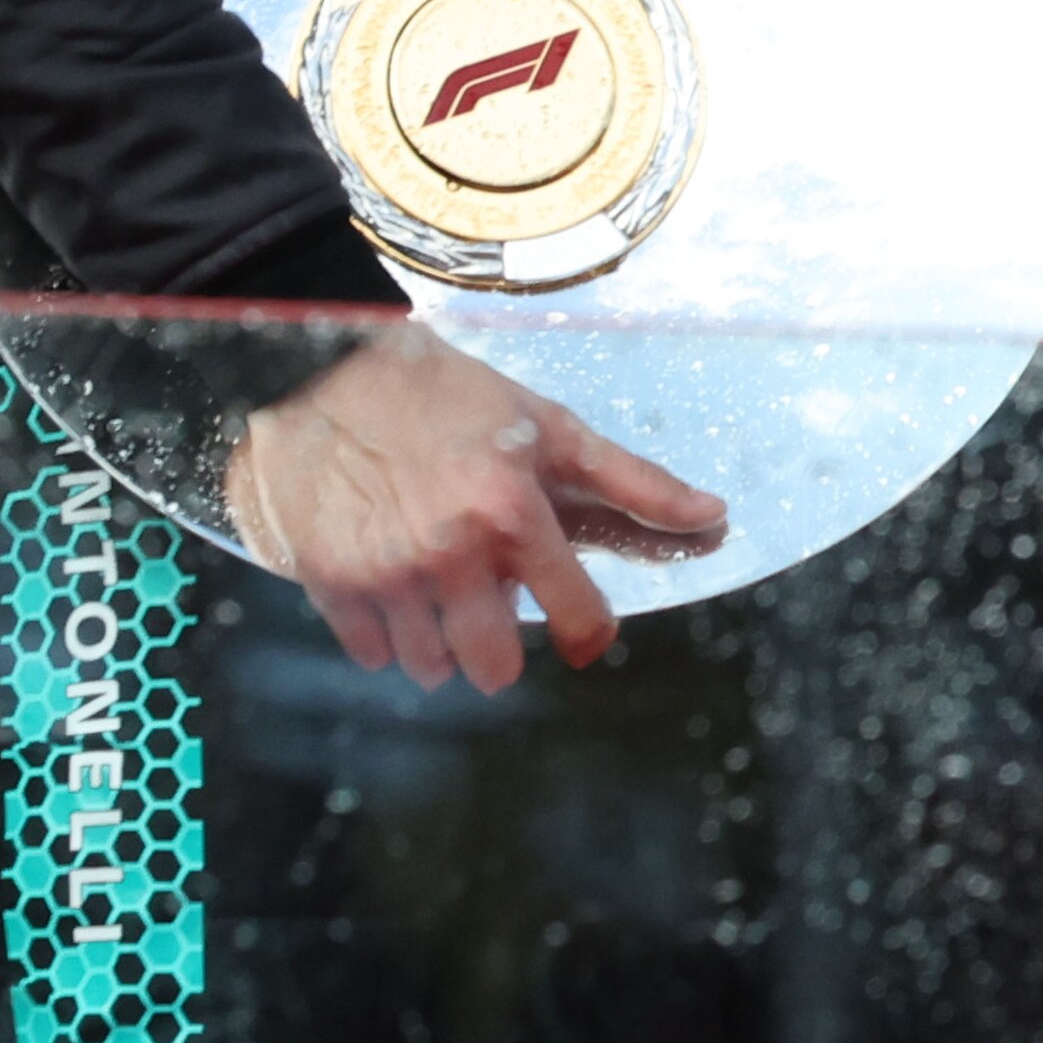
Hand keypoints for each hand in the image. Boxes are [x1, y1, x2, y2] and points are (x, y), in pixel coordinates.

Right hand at [226, 321, 726, 692]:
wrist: (330, 373)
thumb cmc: (452, 397)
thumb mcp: (550, 427)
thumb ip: (632, 481)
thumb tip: (712, 515)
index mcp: (512, 512)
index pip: (576, 619)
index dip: (587, 632)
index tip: (581, 627)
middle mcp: (451, 554)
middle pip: (494, 668)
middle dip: (502, 648)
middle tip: (494, 601)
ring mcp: (386, 575)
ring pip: (431, 667)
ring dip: (443, 641)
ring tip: (441, 583)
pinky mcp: (331, 586)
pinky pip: (373, 656)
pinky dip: (388, 635)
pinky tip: (394, 582)